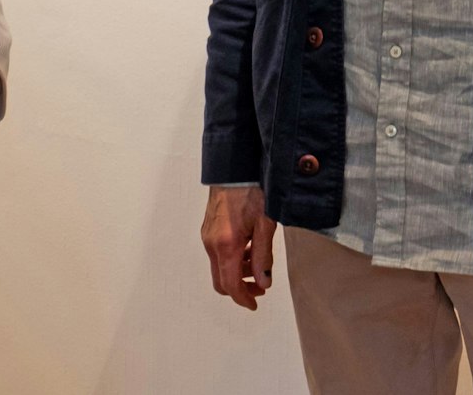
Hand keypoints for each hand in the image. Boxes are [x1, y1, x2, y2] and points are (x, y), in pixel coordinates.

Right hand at [201, 185, 276, 310]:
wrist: (234, 167)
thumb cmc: (251, 191)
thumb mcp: (265, 224)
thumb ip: (263, 256)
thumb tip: (264, 282)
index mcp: (226, 245)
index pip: (230, 284)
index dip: (243, 298)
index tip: (254, 304)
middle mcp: (211, 244)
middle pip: (221, 281)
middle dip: (240, 288)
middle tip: (260, 285)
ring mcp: (207, 236)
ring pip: (219, 267)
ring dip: (238, 272)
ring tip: (257, 261)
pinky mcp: (208, 230)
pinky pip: (217, 254)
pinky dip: (232, 259)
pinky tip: (248, 247)